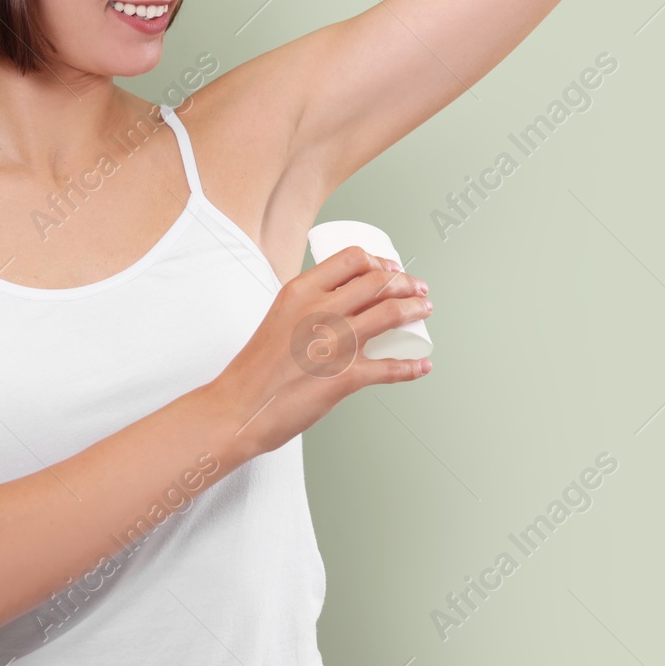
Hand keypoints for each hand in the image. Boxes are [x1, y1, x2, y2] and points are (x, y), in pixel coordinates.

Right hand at [209, 246, 434, 457]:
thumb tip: (341, 304)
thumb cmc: (255, 368)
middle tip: (417, 290)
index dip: (379, 261)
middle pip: (378, 283)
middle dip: (407, 284)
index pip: (351, 259)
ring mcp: (334, 344)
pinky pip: (389, 368)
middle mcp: (319, 311)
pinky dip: (412, 367)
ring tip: (424, 311)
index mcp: (300, 292)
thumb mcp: (278, 318)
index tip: (391, 268)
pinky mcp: (344, 377)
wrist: (239, 406)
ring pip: (390, 315)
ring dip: (416, 310)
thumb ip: (307, 307)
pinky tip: (421, 365)